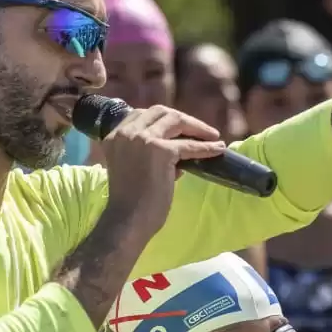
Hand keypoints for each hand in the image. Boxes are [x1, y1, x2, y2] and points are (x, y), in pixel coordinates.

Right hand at [100, 105, 226, 239]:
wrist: (127, 219)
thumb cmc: (130, 201)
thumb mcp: (131, 166)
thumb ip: (147, 151)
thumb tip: (178, 148)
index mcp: (114, 136)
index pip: (141, 114)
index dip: (162, 118)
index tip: (179, 127)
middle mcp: (126, 132)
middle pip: (160, 112)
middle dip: (182, 119)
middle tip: (199, 130)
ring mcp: (143, 139)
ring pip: (176, 121)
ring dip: (197, 127)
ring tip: (213, 136)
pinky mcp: (161, 150)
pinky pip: (190, 145)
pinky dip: (206, 147)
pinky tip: (218, 150)